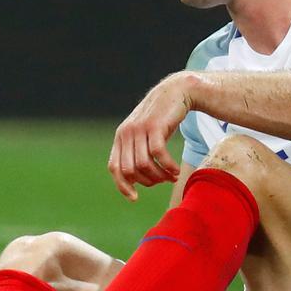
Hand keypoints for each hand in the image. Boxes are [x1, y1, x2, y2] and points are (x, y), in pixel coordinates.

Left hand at [108, 72, 190, 199]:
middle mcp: (126, 133)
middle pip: (130, 170)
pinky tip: (176, 171)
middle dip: (147, 181)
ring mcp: (139, 129)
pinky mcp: (155, 126)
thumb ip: (137, 151)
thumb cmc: (163, 118)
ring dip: (159, 176)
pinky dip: (168, 166)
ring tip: (172, 177)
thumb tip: (135, 179)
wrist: (176, 92)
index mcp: (121, 137)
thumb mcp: (145, 134)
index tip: (135, 198)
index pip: (115, 168)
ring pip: (144, 164)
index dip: (123, 186)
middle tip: (163, 181)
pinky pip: (158, 154)